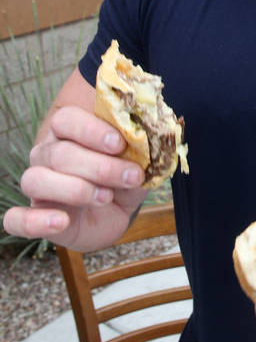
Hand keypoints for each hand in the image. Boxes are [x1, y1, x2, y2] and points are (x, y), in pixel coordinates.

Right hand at [2, 104, 146, 250]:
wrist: (117, 212)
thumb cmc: (124, 178)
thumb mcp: (138, 161)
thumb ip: (142, 149)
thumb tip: (153, 138)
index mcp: (69, 133)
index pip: (66, 120)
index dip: (91, 130)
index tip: (120, 143)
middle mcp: (47, 155)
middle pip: (60, 153)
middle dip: (100, 166)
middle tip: (131, 176)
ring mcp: (39, 186)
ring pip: (36, 179)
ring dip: (74, 189)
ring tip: (105, 197)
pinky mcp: (35, 217)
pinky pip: (17, 219)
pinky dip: (35, 221)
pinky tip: (61, 221)